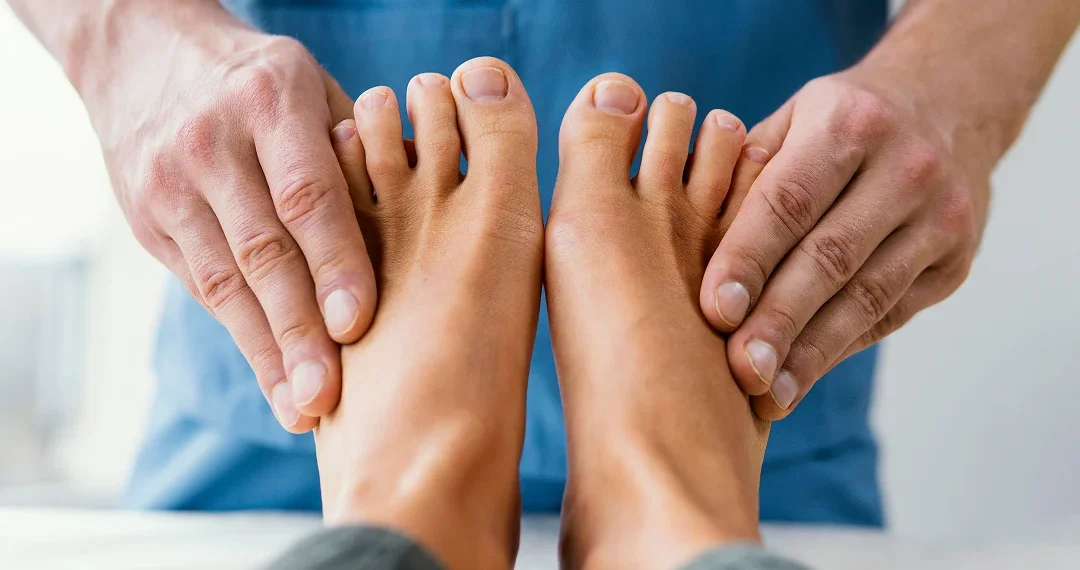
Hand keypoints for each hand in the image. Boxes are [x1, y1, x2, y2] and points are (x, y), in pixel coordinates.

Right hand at [87, 3, 374, 431]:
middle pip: (262, 250)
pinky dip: (244, 339)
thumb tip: (429, 213)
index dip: (334, 261)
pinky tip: (275, 381)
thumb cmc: (260, 81)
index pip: (307, 194)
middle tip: (328, 396)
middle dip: (297, 330)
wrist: (141, 52)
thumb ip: (360, 150)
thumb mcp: (313, 88)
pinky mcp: (150, 222)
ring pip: (225, 283)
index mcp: (271, 102)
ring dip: (268, 353)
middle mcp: (213, 144)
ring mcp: (170, 186)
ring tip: (303, 410)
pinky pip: (204, 289)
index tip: (358, 322)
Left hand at [700, 68, 989, 419]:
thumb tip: (677, 222)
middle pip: (832, 257)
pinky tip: (801, 377)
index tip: (716, 310)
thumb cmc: (843, 120)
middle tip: (740, 369)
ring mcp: (941, 217)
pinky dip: (841, 347)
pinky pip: (890, 314)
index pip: (790, 201)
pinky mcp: (956, 262)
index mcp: (849, 123)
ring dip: (813, 352)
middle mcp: (905, 167)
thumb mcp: (795, 116)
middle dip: (781, 319)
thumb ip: (744, 168)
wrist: (954, 103)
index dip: (749, 258)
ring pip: (868, 297)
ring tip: (767, 393)